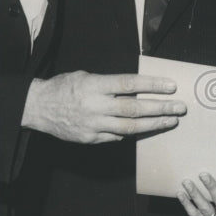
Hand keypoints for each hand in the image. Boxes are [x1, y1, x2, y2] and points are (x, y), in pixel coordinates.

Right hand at [22, 71, 185, 143]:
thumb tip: (136, 89)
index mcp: (94, 86)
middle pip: (134, 109)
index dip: (152, 85)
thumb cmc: (63, 87)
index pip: (129, 84)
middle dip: (160, 108)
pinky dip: (132, 133)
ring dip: (153, 125)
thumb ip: (109, 84)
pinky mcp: (90, 138)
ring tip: (171, 121)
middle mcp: (95, 106)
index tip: (171, 86)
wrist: (36, 107)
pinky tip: (146, 129)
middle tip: (180, 107)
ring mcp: (93, 125)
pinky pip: (116, 137)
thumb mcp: (85, 77)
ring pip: (129, 128)